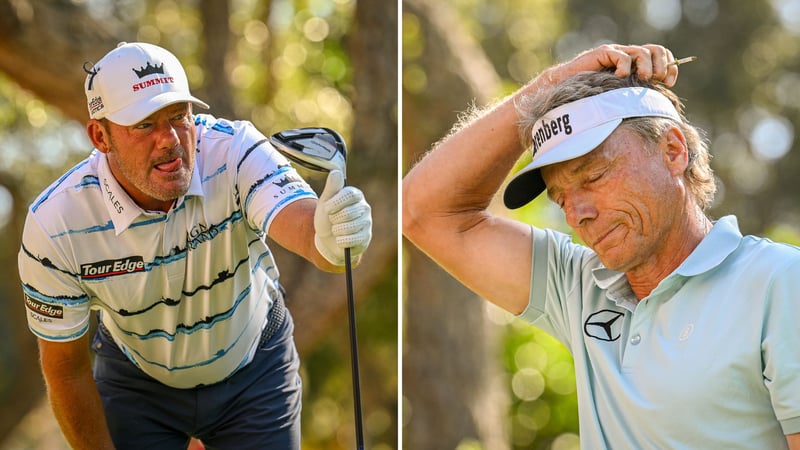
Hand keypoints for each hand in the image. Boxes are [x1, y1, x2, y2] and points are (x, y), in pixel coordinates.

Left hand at [314, 170, 372, 265]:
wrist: (327, 239)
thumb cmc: (328, 217)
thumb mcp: (326, 201)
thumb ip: (331, 187)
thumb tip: (336, 172)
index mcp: (356, 195)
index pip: (349, 194)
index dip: (335, 202)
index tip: (327, 208)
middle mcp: (364, 207)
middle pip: (348, 212)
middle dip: (334, 219)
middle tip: (332, 220)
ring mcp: (367, 223)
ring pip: (349, 227)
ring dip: (336, 231)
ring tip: (336, 230)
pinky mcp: (366, 237)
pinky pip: (351, 240)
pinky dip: (341, 241)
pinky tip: (341, 239)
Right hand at [546, 43, 679, 87]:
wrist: (564, 91)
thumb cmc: (591, 98)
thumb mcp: (620, 97)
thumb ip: (636, 94)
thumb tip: (658, 101)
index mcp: (635, 64)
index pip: (661, 56)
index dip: (670, 67)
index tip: (669, 83)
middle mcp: (627, 55)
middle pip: (656, 50)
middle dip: (661, 65)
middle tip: (656, 80)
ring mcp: (616, 52)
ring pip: (642, 52)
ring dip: (647, 66)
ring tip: (641, 79)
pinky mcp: (603, 53)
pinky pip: (622, 56)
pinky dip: (625, 68)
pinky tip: (618, 78)